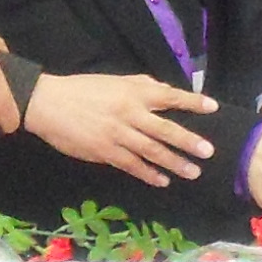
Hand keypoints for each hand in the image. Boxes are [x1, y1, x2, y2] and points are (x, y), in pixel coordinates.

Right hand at [23, 74, 217, 185]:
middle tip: (208, 152)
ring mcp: (117, 135)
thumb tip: (165, 90)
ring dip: (173, 162)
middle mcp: (129, 113)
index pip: (169, 96)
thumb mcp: (114, 81)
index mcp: (132, 93)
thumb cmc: (82, 89)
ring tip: (192, 172)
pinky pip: (132, 165)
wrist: (48, 104)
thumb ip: (141, 85)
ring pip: (152, 151)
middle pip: (165, 129)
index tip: (213, 108)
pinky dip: (149, 174)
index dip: (192, 102)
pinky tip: (162, 181)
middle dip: (188, 141)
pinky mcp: (105, 152)